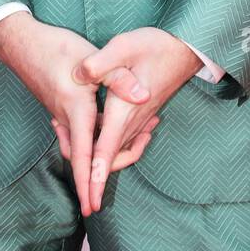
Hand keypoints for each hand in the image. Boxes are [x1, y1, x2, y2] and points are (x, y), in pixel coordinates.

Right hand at [0, 13, 156, 217]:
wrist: (23, 42)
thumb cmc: (57, 48)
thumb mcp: (91, 59)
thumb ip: (118, 78)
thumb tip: (143, 96)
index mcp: (76, 111)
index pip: (83, 157)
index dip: (89, 184)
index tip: (92, 209)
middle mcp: (66, 119)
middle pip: (82, 156)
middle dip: (96, 175)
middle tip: (121, 171)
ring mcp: (60, 114)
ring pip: (79, 144)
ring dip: (95, 154)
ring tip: (127, 145)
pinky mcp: (58, 106)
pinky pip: (75, 132)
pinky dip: (90, 137)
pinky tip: (103, 124)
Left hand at [74, 28, 201, 211]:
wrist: (187, 48)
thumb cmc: (156, 46)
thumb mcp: (124, 47)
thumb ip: (100, 63)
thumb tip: (78, 76)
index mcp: (124, 111)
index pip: (106, 154)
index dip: (95, 179)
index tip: (91, 203)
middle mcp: (133, 121)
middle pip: (109, 158)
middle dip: (90, 171)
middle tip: (63, 147)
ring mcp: (140, 119)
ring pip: (117, 150)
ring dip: (98, 152)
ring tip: (70, 133)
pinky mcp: (143, 113)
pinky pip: (124, 138)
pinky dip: (109, 139)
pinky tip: (98, 121)